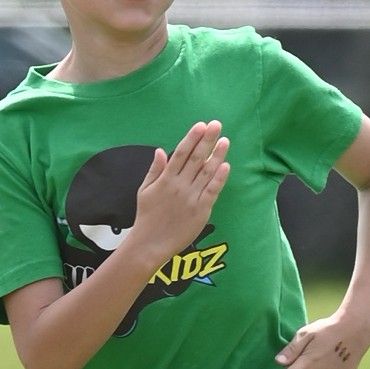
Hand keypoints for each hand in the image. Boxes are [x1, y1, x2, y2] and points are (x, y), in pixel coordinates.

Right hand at [128, 122, 229, 268]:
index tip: (201, 125)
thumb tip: (160, 150)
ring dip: (217, 155)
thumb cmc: (147, 217)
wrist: (151, 243)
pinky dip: (219, 178)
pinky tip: (225, 165)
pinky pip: (212, 191)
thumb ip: (154, 170)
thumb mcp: (144, 190)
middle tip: (217, 124)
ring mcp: (191, 198)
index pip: (180, 153)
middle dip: (207, 140)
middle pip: (195, 158)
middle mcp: (179, 186)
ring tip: (225, 141)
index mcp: (165, 179)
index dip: (191, 138)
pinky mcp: (201, 210)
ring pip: (206, 172)